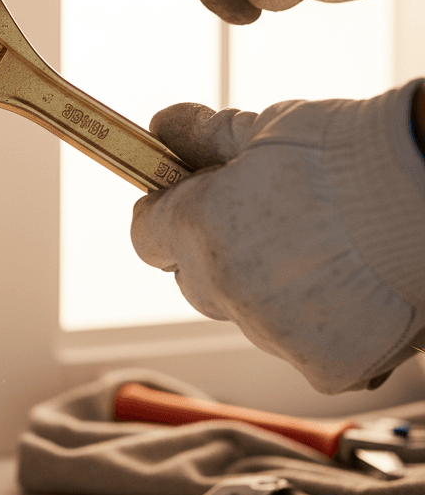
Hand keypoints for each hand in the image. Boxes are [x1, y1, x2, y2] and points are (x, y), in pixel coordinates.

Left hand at [130, 83, 424, 393]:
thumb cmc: (346, 152)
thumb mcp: (263, 129)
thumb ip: (200, 137)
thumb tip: (159, 128)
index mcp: (200, 229)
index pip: (147, 237)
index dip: (164, 216)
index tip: (183, 202)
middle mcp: (226, 289)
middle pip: (193, 280)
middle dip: (213, 253)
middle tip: (262, 223)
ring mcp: (275, 333)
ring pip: (247, 315)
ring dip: (265, 291)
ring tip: (319, 252)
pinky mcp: (325, 365)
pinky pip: (300, 347)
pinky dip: (317, 324)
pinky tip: (348, 287)